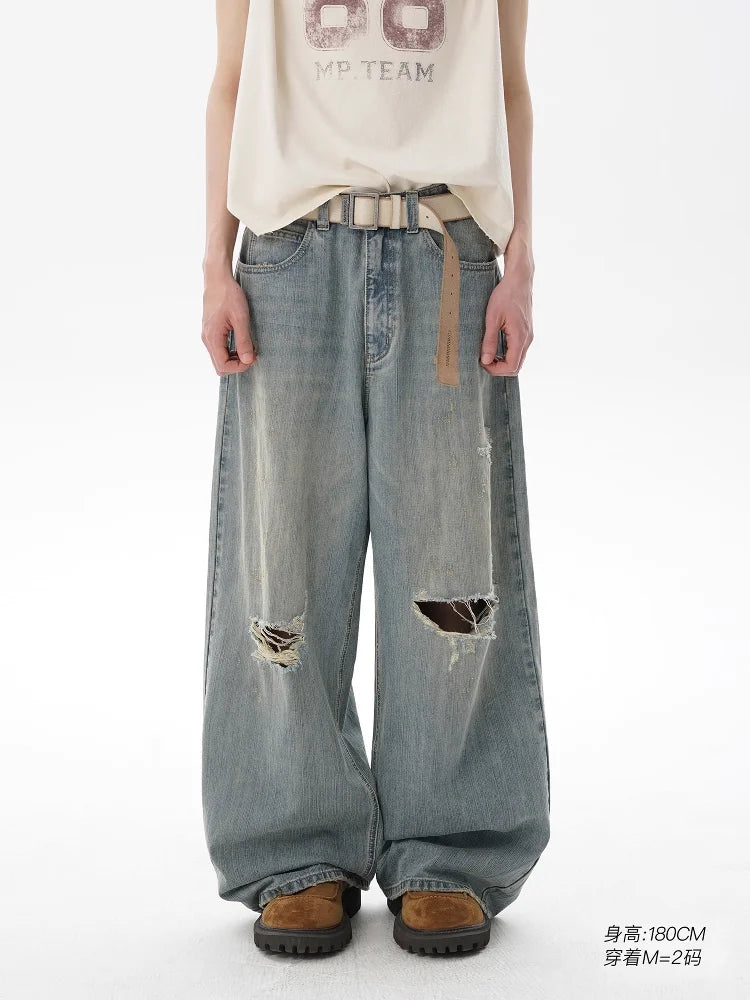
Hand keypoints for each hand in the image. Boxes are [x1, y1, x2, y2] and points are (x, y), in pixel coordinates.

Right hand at [202, 270, 255, 374]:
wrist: (217, 279)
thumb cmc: (229, 295)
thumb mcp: (240, 318)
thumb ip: (243, 341)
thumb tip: (248, 360)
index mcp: (212, 337)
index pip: (223, 365)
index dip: (240, 366)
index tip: (253, 357)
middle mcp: (207, 339)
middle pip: (220, 366)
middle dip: (237, 365)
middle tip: (251, 354)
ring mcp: (207, 336)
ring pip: (219, 359)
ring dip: (234, 358)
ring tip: (249, 347)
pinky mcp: (211, 331)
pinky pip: (219, 350)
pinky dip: (230, 351)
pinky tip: (242, 342)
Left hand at [480, 255, 533, 376]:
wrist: (519, 280)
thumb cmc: (505, 296)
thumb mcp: (492, 318)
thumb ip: (489, 341)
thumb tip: (486, 361)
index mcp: (520, 337)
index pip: (511, 366)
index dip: (496, 370)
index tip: (482, 363)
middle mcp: (527, 339)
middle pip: (516, 367)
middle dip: (499, 369)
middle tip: (484, 361)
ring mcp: (528, 336)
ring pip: (518, 360)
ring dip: (503, 362)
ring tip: (488, 355)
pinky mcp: (526, 332)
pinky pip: (518, 351)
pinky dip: (507, 355)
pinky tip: (496, 348)